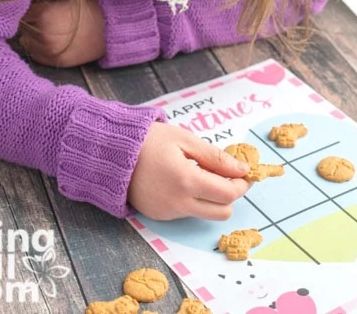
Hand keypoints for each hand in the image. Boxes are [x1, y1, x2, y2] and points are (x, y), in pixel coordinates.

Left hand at [19, 0, 105, 66]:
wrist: (110, 29)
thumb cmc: (89, 8)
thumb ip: (42, 1)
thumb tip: (24, 1)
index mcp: (44, 15)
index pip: (23, 11)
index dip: (28, 8)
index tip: (33, 7)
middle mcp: (43, 35)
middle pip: (23, 27)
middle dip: (29, 22)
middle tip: (39, 18)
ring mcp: (49, 51)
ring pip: (26, 42)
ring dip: (31, 36)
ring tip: (43, 30)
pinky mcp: (56, 62)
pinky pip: (35, 55)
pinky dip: (36, 48)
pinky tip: (46, 41)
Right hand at [127, 123, 249, 220]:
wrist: (112, 153)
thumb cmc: (148, 140)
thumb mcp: (184, 139)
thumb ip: (215, 157)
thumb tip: (241, 169)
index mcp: (186, 181)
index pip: (228, 194)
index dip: (241, 184)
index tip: (244, 172)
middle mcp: (178, 203)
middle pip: (222, 212)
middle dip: (230, 195)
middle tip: (227, 175)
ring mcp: (167, 213)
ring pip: (204, 214)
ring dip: (212, 198)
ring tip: (200, 173)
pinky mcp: (158, 216)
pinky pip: (186, 213)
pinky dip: (192, 200)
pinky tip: (181, 180)